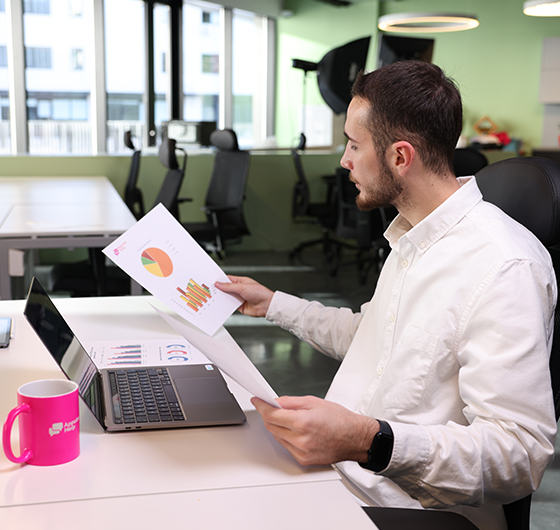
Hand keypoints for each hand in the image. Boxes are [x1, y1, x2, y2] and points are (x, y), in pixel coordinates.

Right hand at [215, 275, 273, 317]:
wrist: (266, 305)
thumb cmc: (260, 293)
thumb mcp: (242, 287)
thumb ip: (229, 286)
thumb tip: (219, 284)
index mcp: (241, 281)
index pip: (228, 279)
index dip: (220, 280)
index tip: (212, 281)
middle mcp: (239, 289)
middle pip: (226, 289)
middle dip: (219, 290)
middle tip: (210, 290)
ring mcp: (239, 298)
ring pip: (227, 297)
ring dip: (221, 298)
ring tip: (213, 297)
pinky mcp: (239, 306)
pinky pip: (229, 305)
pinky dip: (225, 305)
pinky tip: (220, 305)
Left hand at [251, 395, 378, 465]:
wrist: (355, 438)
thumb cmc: (340, 419)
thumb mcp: (314, 402)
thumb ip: (291, 402)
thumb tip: (275, 402)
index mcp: (303, 422)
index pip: (272, 415)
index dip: (262, 406)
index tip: (257, 401)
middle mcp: (301, 439)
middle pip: (271, 427)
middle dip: (269, 416)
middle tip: (272, 407)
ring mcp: (302, 452)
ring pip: (277, 437)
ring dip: (278, 427)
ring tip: (290, 419)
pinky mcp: (304, 460)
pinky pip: (287, 447)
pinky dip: (287, 437)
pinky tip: (297, 431)